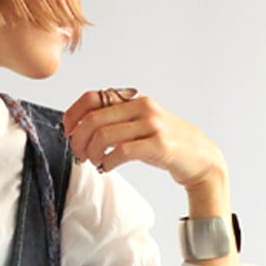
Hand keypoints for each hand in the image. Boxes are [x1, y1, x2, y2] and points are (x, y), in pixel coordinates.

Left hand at [61, 88, 225, 190]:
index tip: (67, 132)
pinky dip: (108, 162)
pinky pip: (122, 151)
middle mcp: (142, 107)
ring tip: (93, 162)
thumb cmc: (164, 143)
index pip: (93, 97)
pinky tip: (106, 167)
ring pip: (104, 135)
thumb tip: (80, 129)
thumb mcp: (139, 125)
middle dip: (78, 140)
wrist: (198, 156)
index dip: (73, 115)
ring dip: (91, 153)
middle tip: (78, 155)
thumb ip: (115, 122)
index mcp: (134, 99)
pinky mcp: (158, 145)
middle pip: (94, 119)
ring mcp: (151, 125)